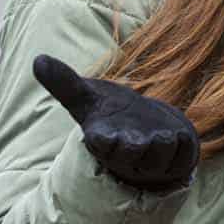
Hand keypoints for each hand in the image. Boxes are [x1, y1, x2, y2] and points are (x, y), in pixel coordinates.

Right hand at [33, 55, 199, 192]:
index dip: (108, 143)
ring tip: (157, 134)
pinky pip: (186, 154)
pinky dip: (184, 142)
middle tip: (140, 135)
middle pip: (134, 155)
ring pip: (164, 153)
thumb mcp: (87, 99)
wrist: (146, 129)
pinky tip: (174, 138)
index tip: (106, 136)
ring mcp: (153, 164)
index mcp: (104, 141)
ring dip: (165, 139)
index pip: (103, 147)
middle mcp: (127, 157)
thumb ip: (64, 83)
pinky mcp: (176, 164)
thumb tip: (37, 59)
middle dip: (140, 144)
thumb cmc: (111, 115)